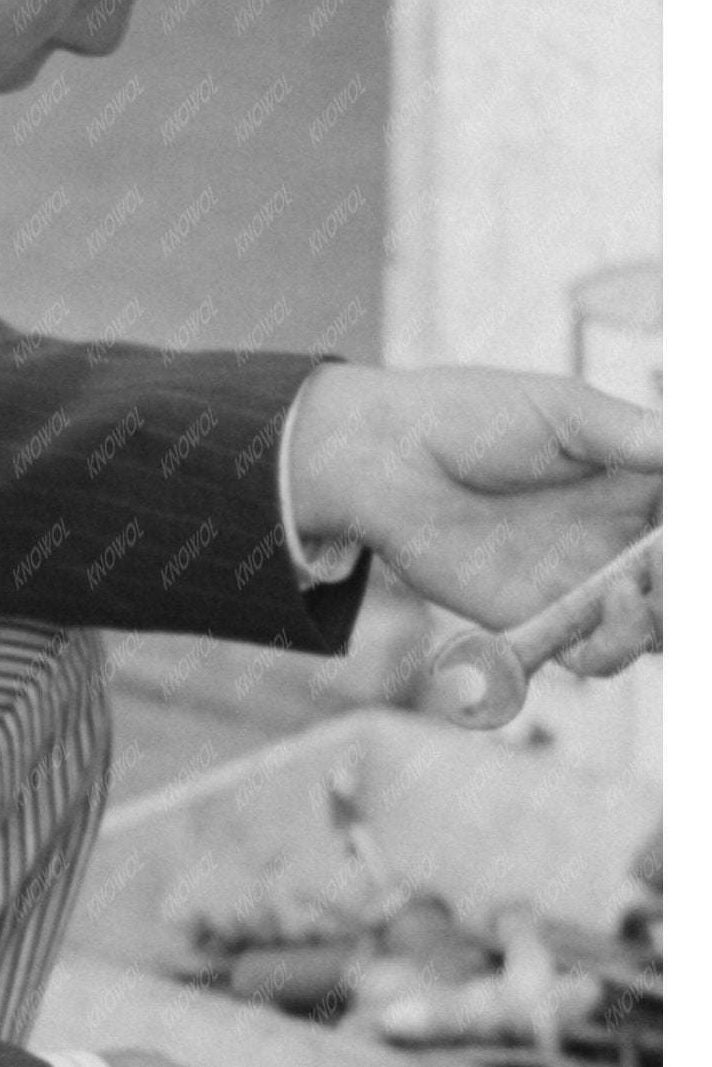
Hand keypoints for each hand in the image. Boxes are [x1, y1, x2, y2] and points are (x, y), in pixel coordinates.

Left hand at [287, 366, 660, 672]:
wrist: (385, 456)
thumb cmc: (469, 415)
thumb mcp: (564, 410)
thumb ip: (634, 438)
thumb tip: (693, 451)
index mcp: (642, 479)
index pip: (691, 516)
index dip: (696, 530)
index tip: (689, 527)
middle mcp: (622, 537)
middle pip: (681, 583)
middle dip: (687, 586)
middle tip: (666, 563)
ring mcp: (585, 582)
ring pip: (656, 627)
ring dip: (664, 617)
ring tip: (637, 586)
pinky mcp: (541, 619)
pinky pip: (596, 656)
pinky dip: (619, 644)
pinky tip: (614, 604)